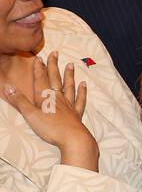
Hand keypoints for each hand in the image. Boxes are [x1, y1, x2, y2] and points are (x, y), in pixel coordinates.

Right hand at [2, 53, 97, 169]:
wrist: (72, 139)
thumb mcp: (30, 115)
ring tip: (71, 64)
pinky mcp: (77, 114)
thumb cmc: (50, 128)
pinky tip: (83, 84)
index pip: (41, 80)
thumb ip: (19, 101)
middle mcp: (58, 98)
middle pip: (55, 79)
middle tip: (55, 53)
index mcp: (45, 98)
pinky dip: (82, 91)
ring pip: (69, 87)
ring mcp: (69, 105)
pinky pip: (80, 100)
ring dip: (69, 75)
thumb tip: (8, 86)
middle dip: (53, 66)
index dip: (39, 68)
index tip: (39, 57)